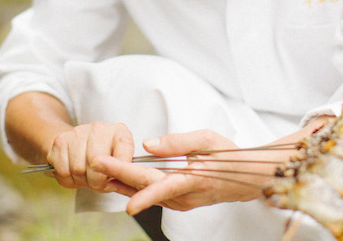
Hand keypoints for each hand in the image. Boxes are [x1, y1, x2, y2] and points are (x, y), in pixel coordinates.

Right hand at [47, 121, 134, 191]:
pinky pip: (63, 170)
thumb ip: (123, 176)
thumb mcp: (118, 165)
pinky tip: (74, 174)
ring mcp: (78, 132)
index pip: (125, 147)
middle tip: (98, 183)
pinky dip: (68, 179)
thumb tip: (122, 186)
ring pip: (78, 169)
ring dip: (82, 180)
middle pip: (96, 162)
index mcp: (119, 132)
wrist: (76, 145)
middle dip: (97, 181)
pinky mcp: (60, 141)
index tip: (115, 177)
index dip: (120, 168)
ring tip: (86, 176)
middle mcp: (99, 128)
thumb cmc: (103, 159)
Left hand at [94, 129, 268, 214]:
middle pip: (143, 187)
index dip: (127, 177)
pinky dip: (136, 187)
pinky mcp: (179, 203)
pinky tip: (122, 178)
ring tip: (101, 170)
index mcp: (191, 180)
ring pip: (146, 193)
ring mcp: (181, 203)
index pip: (155, 183)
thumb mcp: (207, 139)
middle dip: (116, 175)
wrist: (248, 179)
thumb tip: (148, 144)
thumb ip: (177, 142)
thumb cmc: (230, 156)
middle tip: (94, 163)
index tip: (105, 171)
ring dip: (123, 183)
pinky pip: (153, 195)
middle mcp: (184, 197)